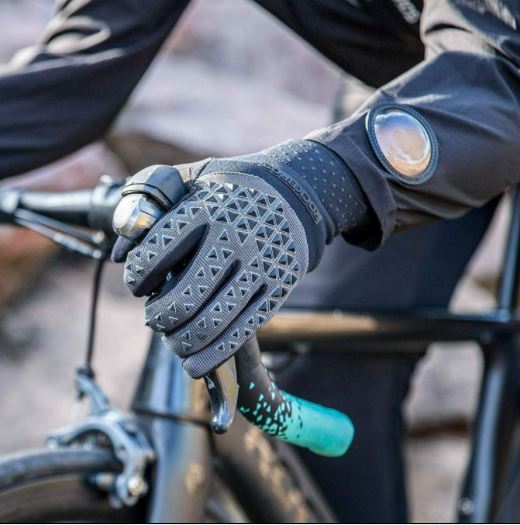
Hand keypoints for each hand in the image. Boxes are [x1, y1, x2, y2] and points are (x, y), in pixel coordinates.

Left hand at [121, 140, 368, 376]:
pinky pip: (240, 333)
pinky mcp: (277, 290)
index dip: (138, 278)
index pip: (153, 256)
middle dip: (158, 317)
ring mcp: (257, 267)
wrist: (295, 194)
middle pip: (181, 300)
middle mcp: (231, 239)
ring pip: (209, 324)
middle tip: (156, 317)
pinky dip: (212, 356)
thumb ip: (146, 203)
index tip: (140, 284)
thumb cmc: (230, 191)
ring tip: (174, 340)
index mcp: (203, 209)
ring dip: (181, 342)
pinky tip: (195, 364)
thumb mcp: (188, 179)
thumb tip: (118, 253)